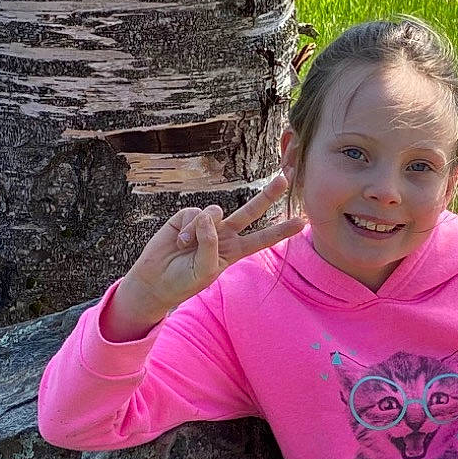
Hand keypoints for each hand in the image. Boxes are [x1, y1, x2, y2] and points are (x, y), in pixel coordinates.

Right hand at [102, 174, 303, 340]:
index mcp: (234, 251)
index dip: (281, 230)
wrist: (155, 280)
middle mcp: (224, 234)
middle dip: (267, 195)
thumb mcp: (205, 270)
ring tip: (187, 248)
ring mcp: (206, 224)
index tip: (302, 221)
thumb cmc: (184, 280)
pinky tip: (178, 241)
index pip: (262, 239)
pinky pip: (195, 214)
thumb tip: (210, 215)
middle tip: (285, 178)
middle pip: (250, 211)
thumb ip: (212, 244)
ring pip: (217, 212)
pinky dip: (188, 228)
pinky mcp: (187, 217)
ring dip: (201, 231)